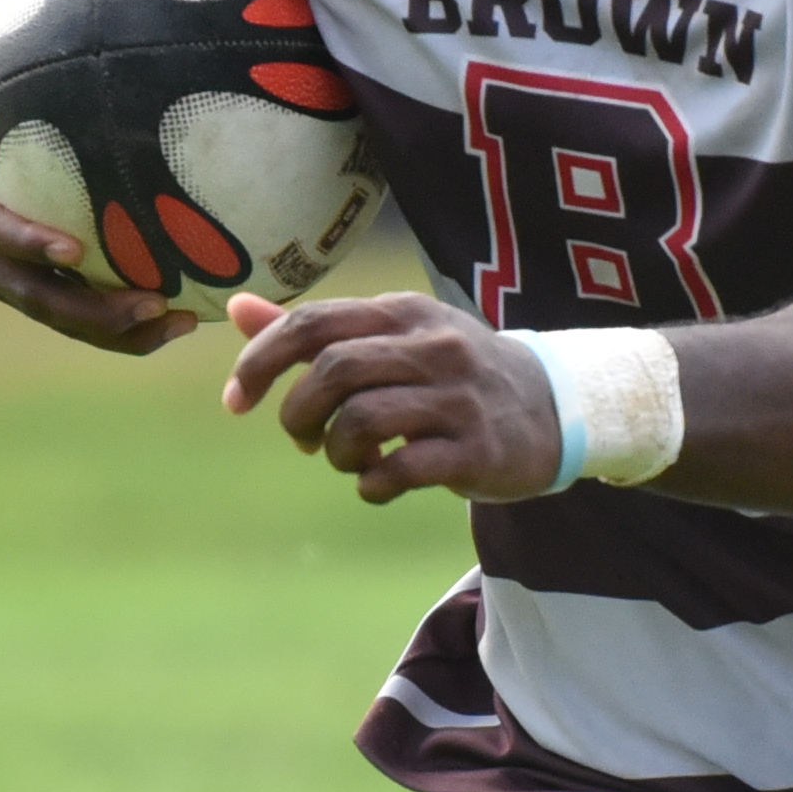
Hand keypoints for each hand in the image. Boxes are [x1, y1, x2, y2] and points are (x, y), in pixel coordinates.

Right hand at [0, 0, 190, 354]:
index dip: (24, 241)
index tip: (70, 246)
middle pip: (30, 295)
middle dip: (91, 311)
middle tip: (156, 305)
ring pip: (50, 315)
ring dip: (112, 332)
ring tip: (182, 327)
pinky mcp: (2, 281)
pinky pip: (57, 310)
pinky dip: (106, 323)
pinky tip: (169, 315)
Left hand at [223, 289, 554, 504]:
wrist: (554, 407)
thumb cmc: (451, 374)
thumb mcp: (393, 337)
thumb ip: (318, 329)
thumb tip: (238, 307)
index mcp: (402, 313)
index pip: (313, 322)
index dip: (261, 361)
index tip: (238, 400)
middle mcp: (431, 346)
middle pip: (333, 369)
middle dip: (298, 412)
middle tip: (304, 438)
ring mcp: (457, 397)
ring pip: (363, 418)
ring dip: (338, 451)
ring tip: (351, 459)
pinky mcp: (477, 449)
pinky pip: (404, 469)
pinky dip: (374, 484)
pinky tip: (379, 483)